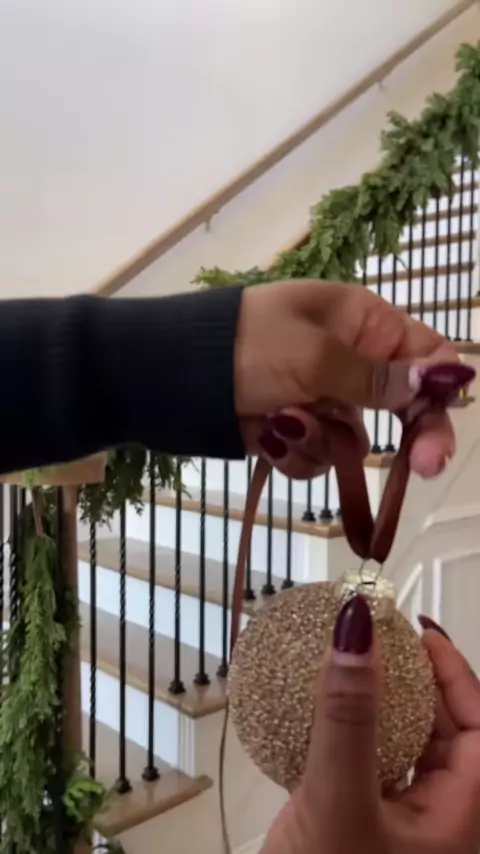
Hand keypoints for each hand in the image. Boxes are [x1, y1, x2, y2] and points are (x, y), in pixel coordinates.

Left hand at [234, 280, 462, 478]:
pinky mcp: (294, 430)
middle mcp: (349, 360)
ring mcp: (321, 399)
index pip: (425, 353)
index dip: (441, 388)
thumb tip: (447, 377)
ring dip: (326, 439)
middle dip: (411, 436)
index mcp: (362, 323)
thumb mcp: (316, 355)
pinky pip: (319, 456)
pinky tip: (270, 435)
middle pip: (403, 405)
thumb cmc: (248, 345)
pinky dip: (297, 452)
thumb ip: (379, 377)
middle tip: (423, 467)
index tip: (443, 424)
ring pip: (355, 439)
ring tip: (284, 419)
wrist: (170, 374)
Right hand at [261, 606, 479, 853]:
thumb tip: (356, 627)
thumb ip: (348, 716)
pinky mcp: (361, 829)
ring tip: (351, 666)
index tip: (417, 631)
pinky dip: (349, 733)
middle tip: (378, 641)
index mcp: (464, 819)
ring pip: (403, 748)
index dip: (455, 673)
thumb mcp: (339, 802)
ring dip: (381, 705)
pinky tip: (320, 714)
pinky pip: (367, 766)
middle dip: (416, 681)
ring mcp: (400, 827)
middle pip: (445, 732)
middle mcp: (441, 822)